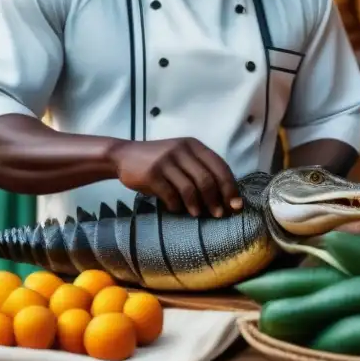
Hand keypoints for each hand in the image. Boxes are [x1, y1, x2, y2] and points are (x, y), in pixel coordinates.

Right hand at [110, 138, 241, 217]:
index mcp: (194, 145)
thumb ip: (200, 170)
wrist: (124, 155)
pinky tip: (176, 209)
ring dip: (197, 205)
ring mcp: (166, 161)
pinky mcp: (152, 173)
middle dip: (216, 200)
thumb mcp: (181, 157)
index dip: (230, 187)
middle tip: (219, 215)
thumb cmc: (159, 161)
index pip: (219, 166)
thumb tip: (225, 198)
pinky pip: (170, 194)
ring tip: (198, 215)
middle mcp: (182, 150)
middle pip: (207, 179)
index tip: (236, 205)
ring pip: (190, 188)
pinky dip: (176, 205)